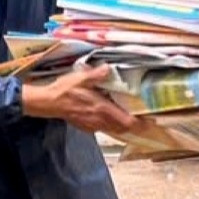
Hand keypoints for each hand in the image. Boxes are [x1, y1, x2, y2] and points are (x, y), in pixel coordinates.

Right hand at [22, 64, 136, 133]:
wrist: (48, 103)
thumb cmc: (64, 91)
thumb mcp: (81, 78)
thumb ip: (97, 74)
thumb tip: (108, 69)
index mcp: (102, 109)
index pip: (127, 122)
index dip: (141, 123)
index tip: (151, 121)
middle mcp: (100, 120)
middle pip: (123, 128)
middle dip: (134, 125)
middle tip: (144, 120)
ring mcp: (92, 125)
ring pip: (113, 129)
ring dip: (122, 125)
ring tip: (128, 117)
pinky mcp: (85, 126)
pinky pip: (103, 128)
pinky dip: (110, 124)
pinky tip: (108, 117)